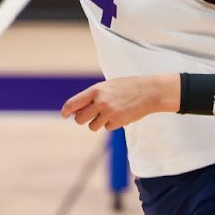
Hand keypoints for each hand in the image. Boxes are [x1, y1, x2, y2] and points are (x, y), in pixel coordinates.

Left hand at [61, 74, 176, 132]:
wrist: (149, 91)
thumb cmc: (126, 88)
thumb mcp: (107, 87)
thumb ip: (91, 97)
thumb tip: (75, 112)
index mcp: (95, 91)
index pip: (72, 104)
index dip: (66, 111)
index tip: (64, 115)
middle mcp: (100, 102)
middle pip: (80, 119)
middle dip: (82, 119)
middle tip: (90, 115)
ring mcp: (109, 113)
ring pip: (92, 126)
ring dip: (98, 122)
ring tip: (109, 113)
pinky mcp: (118, 122)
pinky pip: (107, 127)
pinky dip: (111, 123)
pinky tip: (120, 114)